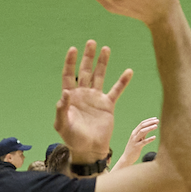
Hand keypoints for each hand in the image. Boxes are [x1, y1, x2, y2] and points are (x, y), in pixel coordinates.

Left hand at [54, 40, 131, 163]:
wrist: (89, 149)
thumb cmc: (72, 138)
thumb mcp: (62, 125)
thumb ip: (62, 109)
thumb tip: (66, 92)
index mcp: (71, 97)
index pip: (69, 75)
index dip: (70, 62)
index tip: (73, 49)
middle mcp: (83, 94)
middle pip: (85, 71)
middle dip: (88, 57)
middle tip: (91, 42)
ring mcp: (96, 98)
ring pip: (100, 76)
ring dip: (103, 63)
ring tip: (106, 48)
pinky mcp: (108, 105)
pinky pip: (116, 90)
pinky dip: (122, 81)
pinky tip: (128, 71)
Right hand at [126, 116, 159, 156]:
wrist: (127, 157)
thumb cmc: (134, 148)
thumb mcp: (138, 139)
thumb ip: (143, 134)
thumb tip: (150, 127)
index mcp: (134, 132)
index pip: (142, 124)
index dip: (149, 120)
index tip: (155, 118)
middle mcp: (134, 135)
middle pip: (142, 126)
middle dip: (150, 122)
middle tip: (157, 120)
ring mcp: (135, 141)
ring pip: (142, 132)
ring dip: (149, 128)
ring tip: (156, 126)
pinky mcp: (137, 147)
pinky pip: (143, 142)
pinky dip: (149, 139)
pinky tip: (154, 137)